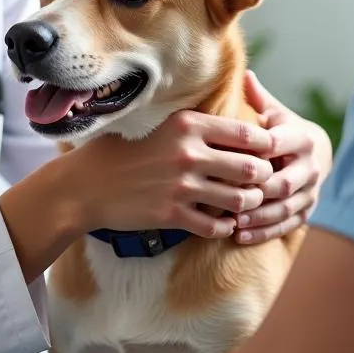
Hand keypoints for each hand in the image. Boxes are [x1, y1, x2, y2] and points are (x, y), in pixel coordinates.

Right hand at [70, 110, 273, 239]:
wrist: (86, 185)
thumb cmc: (125, 152)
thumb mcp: (162, 127)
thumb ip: (198, 127)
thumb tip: (240, 130)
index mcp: (188, 125)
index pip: (248, 134)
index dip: (266, 146)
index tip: (267, 154)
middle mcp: (188, 153)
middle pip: (252, 168)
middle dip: (262, 178)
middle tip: (261, 184)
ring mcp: (181, 186)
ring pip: (239, 200)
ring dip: (247, 204)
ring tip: (244, 204)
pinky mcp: (172, 215)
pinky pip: (216, 227)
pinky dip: (224, 227)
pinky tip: (221, 223)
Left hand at [234, 71, 332, 245]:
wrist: (316, 151)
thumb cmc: (284, 129)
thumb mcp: (274, 112)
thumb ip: (258, 98)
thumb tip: (244, 73)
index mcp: (300, 137)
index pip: (276, 145)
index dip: (252, 153)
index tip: (224, 158)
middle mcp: (310, 166)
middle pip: (283, 182)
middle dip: (255, 192)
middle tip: (225, 198)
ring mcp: (311, 192)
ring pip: (285, 208)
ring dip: (258, 216)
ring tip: (231, 222)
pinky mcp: (308, 211)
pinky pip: (287, 225)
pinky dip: (265, 232)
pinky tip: (240, 235)